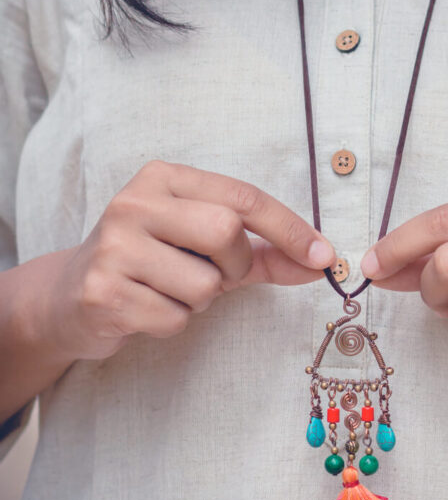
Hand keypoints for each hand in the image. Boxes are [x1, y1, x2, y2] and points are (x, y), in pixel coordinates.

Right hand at [43, 160, 335, 361]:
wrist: (71, 297)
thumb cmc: (154, 264)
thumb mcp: (208, 248)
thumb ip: (265, 252)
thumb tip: (321, 261)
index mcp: (164, 178)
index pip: (242, 196)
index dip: (289, 227)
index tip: (324, 254)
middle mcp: (134, 202)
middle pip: (225, 232)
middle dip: (233, 265)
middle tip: (212, 274)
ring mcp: (114, 246)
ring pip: (203, 283)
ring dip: (200, 299)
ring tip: (168, 289)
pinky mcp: (102, 292)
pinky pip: (174, 317)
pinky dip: (172, 321)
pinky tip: (144, 308)